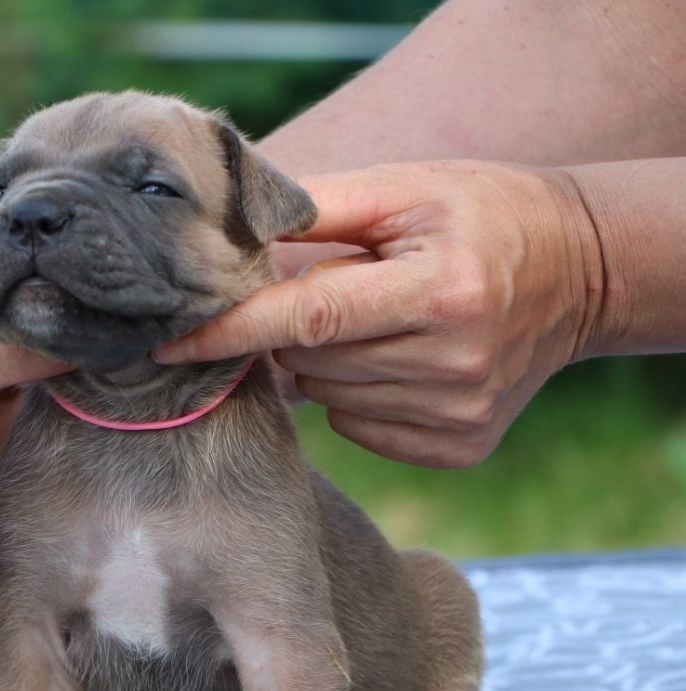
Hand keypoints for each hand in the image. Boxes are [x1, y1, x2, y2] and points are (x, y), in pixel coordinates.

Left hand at [155, 161, 602, 466]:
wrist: (578, 274)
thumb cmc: (481, 217)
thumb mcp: (409, 190)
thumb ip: (321, 210)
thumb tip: (235, 240)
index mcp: (441, 291)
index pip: (309, 317)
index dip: (230, 330)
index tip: (166, 342)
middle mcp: (454, 364)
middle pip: (312, 363)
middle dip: (291, 333)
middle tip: (334, 292)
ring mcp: (459, 415)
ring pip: (329, 400)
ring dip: (326, 362)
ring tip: (376, 322)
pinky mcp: (460, 447)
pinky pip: (360, 429)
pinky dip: (357, 396)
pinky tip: (395, 361)